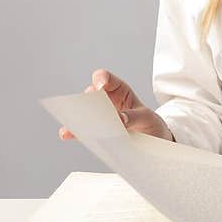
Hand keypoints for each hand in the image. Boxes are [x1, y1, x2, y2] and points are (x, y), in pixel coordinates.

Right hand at [58, 68, 175, 142]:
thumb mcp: (148, 118)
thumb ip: (134, 117)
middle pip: (91, 95)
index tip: (100, 87)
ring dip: (77, 116)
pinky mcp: (96, 132)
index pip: (105, 79)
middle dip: (87, 101)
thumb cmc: (151, 124)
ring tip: (74, 123)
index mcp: (120, 91)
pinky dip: (74, 131)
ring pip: (83, 112)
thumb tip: (119, 119)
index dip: (100, 79)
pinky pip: (82, 130)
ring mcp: (100, 117)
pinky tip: (67, 133)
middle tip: (88, 109)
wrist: (154, 142)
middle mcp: (106, 101)